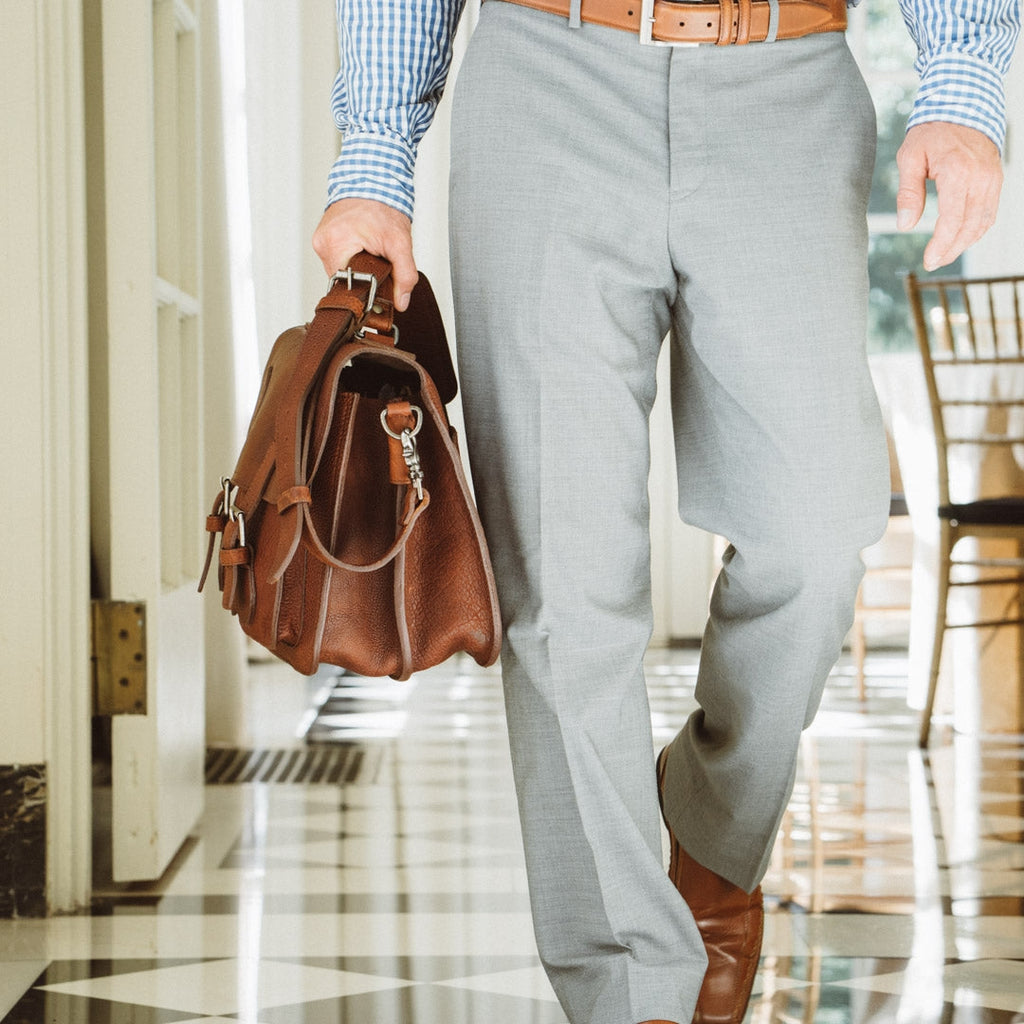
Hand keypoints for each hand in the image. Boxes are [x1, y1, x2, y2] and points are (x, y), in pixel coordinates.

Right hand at [312, 198, 417, 310]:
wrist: (373, 181)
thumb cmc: (383, 206)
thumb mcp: (400, 243)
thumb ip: (404, 275)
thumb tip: (401, 302)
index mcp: (335, 244)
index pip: (346, 286)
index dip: (364, 291)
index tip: (377, 289)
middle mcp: (322, 242)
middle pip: (342, 281)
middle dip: (361, 279)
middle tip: (377, 266)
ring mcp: (320, 240)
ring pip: (339, 272)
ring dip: (356, 269)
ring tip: (369, 254)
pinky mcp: (322, 238)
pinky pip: (336, 260)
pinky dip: (350, 259)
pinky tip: (361, 249)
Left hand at [895, 122, 1002, 271]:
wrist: (963, 105)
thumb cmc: (932, 131)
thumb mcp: (910, 158)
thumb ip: (908, 193)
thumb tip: (905, 225)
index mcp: (958, 172)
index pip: (952, 220)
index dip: (941, 245)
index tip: (928, 260)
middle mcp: (981, 177)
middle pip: (969, 226)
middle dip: (951, 249)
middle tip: (933, 262)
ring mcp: (992, 178)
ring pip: (983, 222)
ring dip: (964, 244)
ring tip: (944, 255)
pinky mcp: (996, 179)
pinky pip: (990, 212)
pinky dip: (976, 230)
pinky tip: (960, 239)